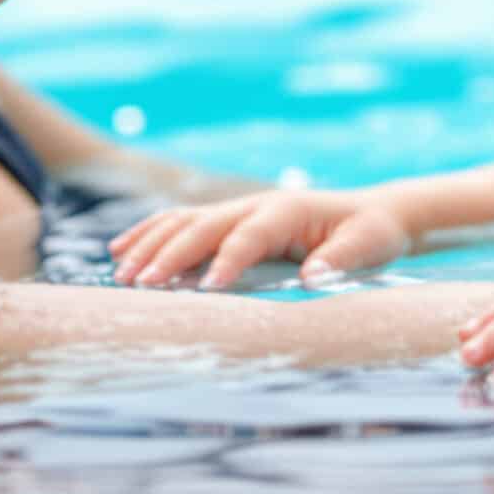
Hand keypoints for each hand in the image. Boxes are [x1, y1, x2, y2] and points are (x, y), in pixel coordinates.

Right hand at [107, 189, 414, 289]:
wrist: (372, 213)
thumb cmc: (372, 233)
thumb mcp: (369, 246)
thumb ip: (341, 259)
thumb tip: (312, 275)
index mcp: (287, 210)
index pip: (249, 236)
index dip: (226, 260)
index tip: (206, 288)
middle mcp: (254, 205)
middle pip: (202, 226)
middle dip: (170, 255)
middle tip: (141, 285)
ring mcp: (237, 210)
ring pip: (182, 222)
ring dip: (149, 244)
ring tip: (120, 274)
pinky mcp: (228, 221)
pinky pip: (180, 223)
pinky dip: (149, 235)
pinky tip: (121, 252)